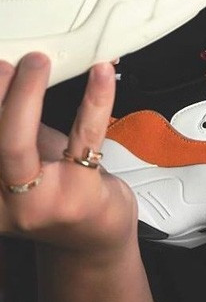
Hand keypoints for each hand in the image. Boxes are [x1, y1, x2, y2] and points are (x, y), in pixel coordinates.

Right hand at [0, 53, 136, 256]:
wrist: (94, 239)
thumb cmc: (55, 192)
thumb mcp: (22, 161)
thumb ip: (13, 126)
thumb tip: (12, 70)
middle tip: (6, 62)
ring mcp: (35, 204)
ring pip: (16, 144)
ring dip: (25, 96)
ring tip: (37, 63)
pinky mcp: (78, 195)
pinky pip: (84, 139)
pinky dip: (95, 100)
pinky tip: (100, 75)